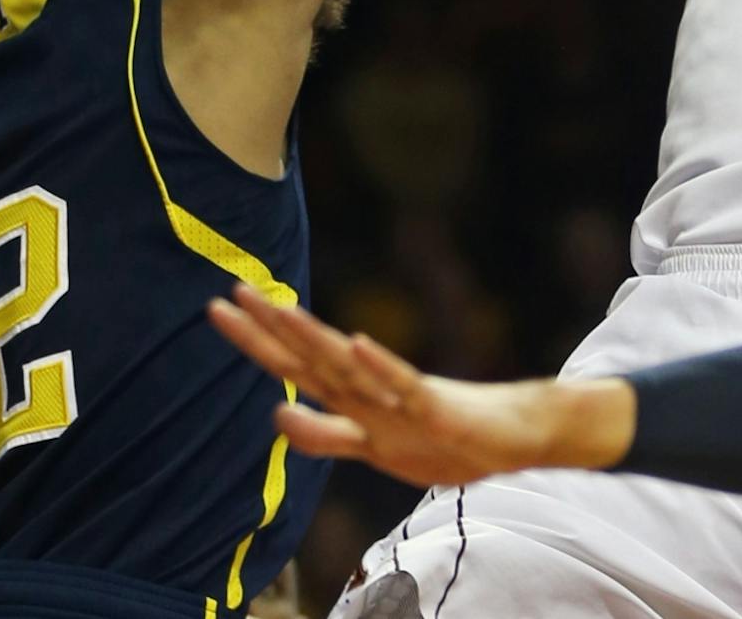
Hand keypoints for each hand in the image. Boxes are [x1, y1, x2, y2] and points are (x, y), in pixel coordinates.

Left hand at [208, 285, 624, 486]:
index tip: (222, 308)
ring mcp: (404, 401)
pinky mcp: (438, 410)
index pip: (294, 368)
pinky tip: (356, 344)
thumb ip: (328, 435)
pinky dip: (380, 367)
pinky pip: (404, 389)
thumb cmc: (447, 439)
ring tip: (278, 310)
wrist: (519, 435)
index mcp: (355, 403)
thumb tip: (278, 418)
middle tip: (229, 292)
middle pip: (310, 362)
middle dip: (268, 330)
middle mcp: (373, 395)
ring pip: (351, 368)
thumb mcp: (376, 448)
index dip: (257, 342)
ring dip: (314, 340)